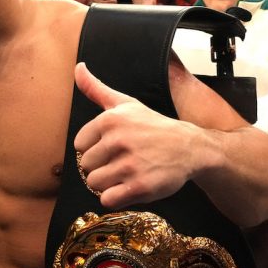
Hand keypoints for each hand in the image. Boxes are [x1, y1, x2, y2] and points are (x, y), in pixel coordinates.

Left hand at [74, 63, 201, 208]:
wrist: (189, 148)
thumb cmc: (152, 126)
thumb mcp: (125, 103)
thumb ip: (96, 88)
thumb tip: (78, 68)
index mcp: (110, 120)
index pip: (79, 145)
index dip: (94, 148)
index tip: (112, 146)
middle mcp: (118, 141)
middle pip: (85, 166)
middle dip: (101, 167)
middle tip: (122, 161)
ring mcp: (129, 165)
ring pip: (94, 183)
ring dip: (108, 183)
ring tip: (126, 173)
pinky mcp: (139, 187)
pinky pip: (107, 200)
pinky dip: (115, 197)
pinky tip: (129, 186)